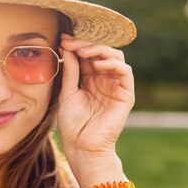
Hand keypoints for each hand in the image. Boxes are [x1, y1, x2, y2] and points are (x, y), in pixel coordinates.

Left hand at [56, 33, 134, 170]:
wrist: (82, 147)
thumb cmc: (72, 124)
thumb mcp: (67, 93)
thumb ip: (70, 71)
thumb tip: (66, 47)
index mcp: (90, 80)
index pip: (87, 55)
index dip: (76, 45)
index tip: (62, 40)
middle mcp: (104, 81)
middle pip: (101, 52)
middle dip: (86, 44)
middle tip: (71, 42)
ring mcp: (116, 87)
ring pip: (115, 57)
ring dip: (100, 50)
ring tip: (84, 51)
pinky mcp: (126, 95)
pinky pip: (125, 72)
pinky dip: (113, 64)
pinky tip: (98, 64)